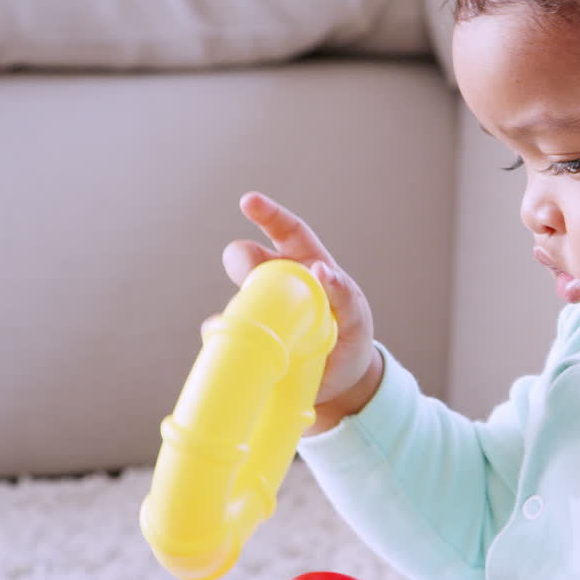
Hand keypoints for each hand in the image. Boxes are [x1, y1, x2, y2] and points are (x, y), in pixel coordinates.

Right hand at [207, 192, 377, 412]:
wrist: (342, 378)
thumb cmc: (351, 335)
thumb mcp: (356, 315)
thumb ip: (343, 292)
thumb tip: (319, 269)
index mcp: (307, 265)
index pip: (287, 232)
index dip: (268, 214)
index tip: (248, 201)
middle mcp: (278, 281)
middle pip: (247, 257)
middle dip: (242, 258)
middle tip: (248, 268)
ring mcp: (261, 308)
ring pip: (235, 294)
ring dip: (237, 302)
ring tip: (255, 320)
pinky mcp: (249, 337)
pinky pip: (226, 331)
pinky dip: (222, 333)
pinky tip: (231, 341)